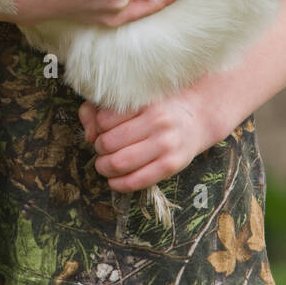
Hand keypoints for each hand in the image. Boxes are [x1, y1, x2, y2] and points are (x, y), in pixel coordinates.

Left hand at [78, 83, 225, 192]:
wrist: (196, 118)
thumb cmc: (158, 108)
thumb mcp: (134, 100)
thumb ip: (101, 109)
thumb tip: (89, 134)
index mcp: (145, 102)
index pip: (104, 119)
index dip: (97, 127)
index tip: (102, 129)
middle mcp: (157, 122)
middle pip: (108, 142)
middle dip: (98, 148)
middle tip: (103, 148)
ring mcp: (166, 145)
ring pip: (118, 163)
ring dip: (104, 167)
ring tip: (105, 164)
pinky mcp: (171, 165)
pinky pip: (136, 181)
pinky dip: (118, 184)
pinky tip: (114, 180)